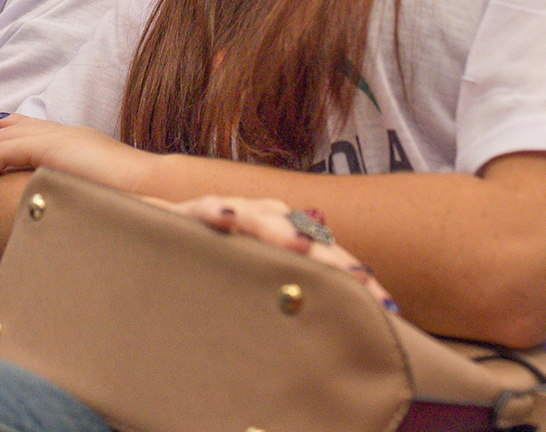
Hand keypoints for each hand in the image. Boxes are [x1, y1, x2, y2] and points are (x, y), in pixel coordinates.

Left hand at [0, 114, 156, 192]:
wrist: (154, 187)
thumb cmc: (138, 197)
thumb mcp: (105, 190)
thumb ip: (86, 190)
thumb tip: (77, 208)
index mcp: (79, 140)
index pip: (37, 127)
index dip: (11, 129)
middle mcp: (67, 133)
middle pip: (13, 131)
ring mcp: (59, 137)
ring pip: (2, 140)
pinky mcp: (50, 147)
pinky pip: (3, 153)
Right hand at [152, 195, 397, 310]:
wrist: (159, 238)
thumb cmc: (215, 272)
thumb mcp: (257, 289)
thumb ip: (287, 302)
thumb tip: (332, 336)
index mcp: (286, 239)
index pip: (328, 255)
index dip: (355, 277)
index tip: (386, 307)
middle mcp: (264, 221)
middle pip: (304, 233)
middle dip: (334, 257)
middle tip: (360, 281)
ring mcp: (231, 212)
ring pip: (261, 215)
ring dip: (280, 228)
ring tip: (299, 246)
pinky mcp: (191, 212)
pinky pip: (204, 208)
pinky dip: (215, 210)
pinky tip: (222, 219)